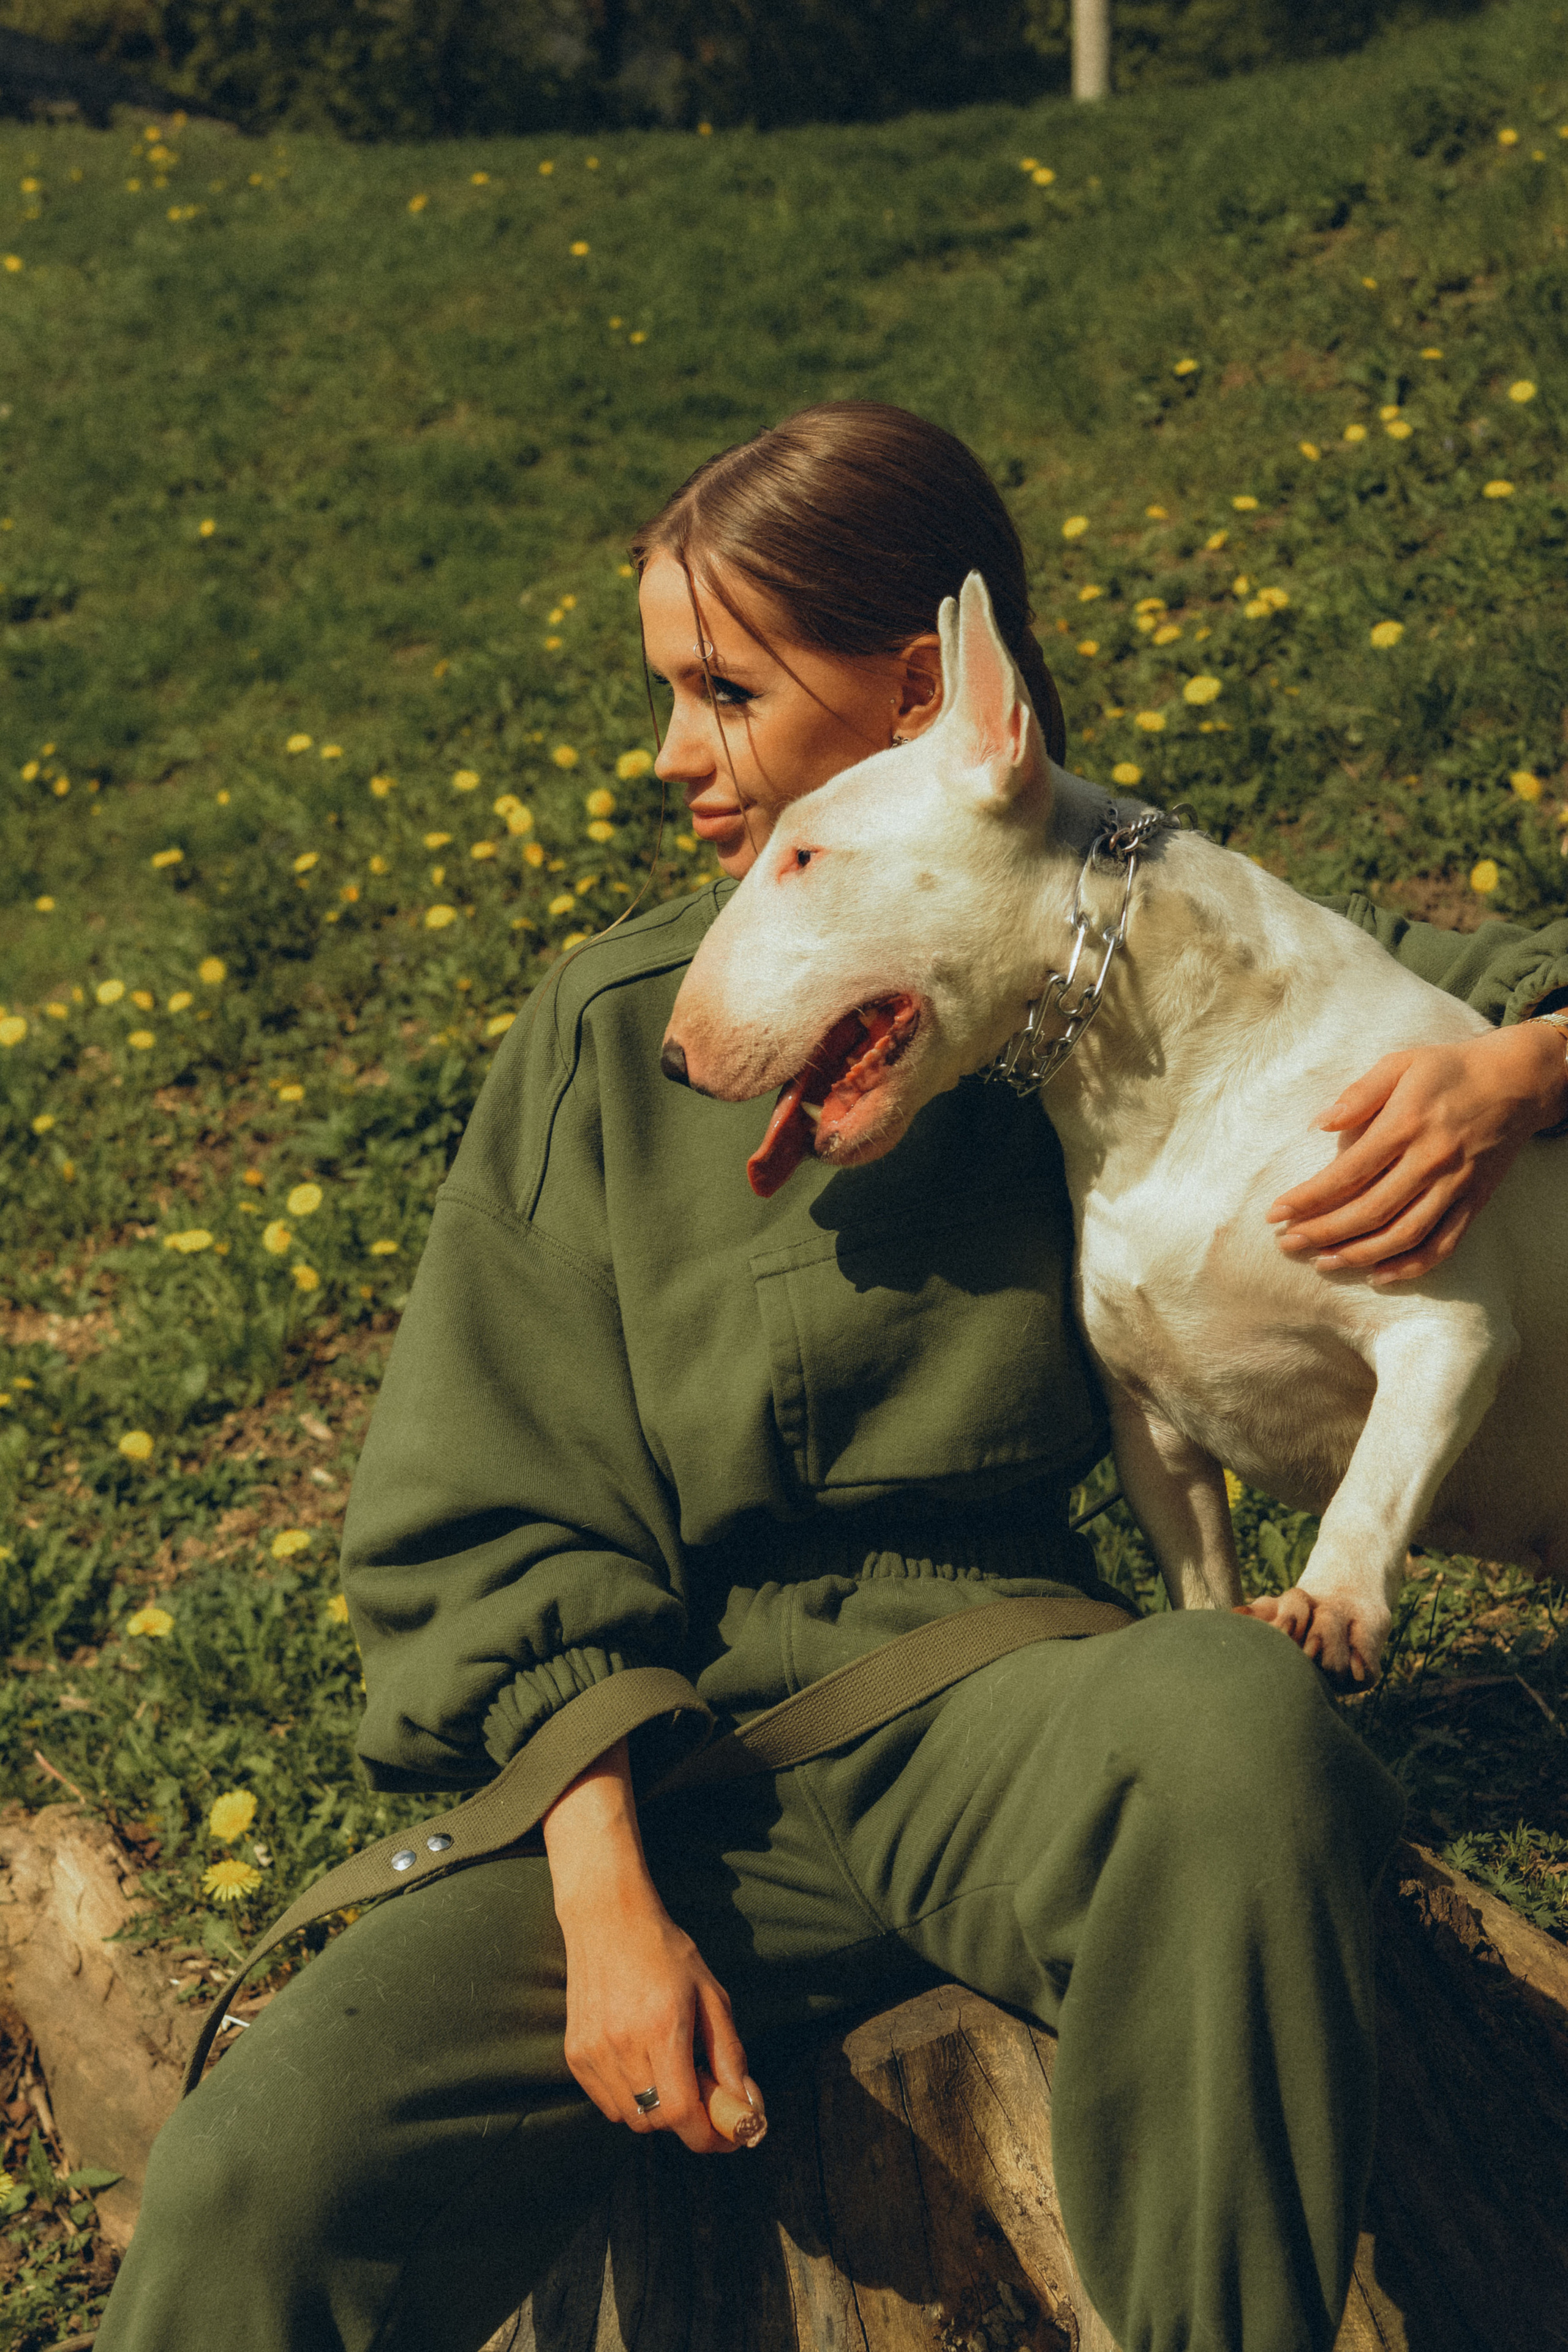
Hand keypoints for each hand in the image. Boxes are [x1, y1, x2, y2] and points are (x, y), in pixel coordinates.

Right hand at [543, 1740, 760, 2155]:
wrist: (607, 1918)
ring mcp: (593, 2051)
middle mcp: (622, 2043)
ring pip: (631, 2117)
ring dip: (657, 2110)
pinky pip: (607, 2103)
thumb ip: (729, 2055)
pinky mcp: (575, 2054)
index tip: (727, 2134)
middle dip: (686, 2118)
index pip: (681, 2112)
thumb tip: (747, 2108)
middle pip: (657, 2121)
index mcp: (662, 2026)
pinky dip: (629, 2099)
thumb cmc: (666, 1952)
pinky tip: (640, 2062)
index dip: (708, 2134)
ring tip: (668, 2067)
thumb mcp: (711, 1994)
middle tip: (700, 2089)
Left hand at [1267, 1020, 1567, 1284]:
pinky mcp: (1475, 1201)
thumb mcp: (1400, 1063)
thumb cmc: (1448, 1070)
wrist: (1517, 1081)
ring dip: (1360, 1255)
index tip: (1276, 1213)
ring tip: (1323, 1262)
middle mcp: (1431, 1160)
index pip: (1347, 1172)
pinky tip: (1378, 1276)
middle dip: (1323, 1232)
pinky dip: (1411, 1266)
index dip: (1308, 1198)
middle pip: (1370, 1210)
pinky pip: (1444, 1244)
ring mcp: (1455, 1185)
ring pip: (1404, 1234)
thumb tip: (1320, 1125)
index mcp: (1406, 1124)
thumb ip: (1359, 1093)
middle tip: (1287, 1243)